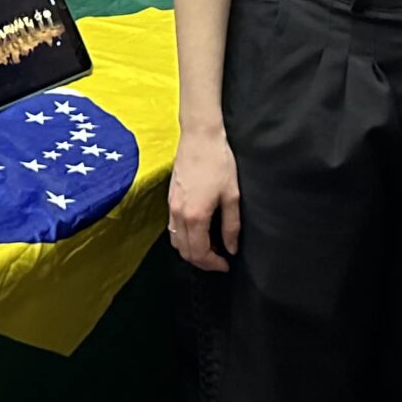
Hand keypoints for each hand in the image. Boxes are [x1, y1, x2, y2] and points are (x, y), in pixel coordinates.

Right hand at [168, 128, 241, 271]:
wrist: (199, 137)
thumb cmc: (218, 162)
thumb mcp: (232, 195)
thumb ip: (231, 225)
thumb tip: (231, 248)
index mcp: (195, 216)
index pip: (199, 253)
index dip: (213, 264)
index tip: (226, 264)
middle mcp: (178, 214)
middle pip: (184, 251)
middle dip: (202, 261)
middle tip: (219, 260)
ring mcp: (171, 206)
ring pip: (175, 241)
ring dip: (191, 250)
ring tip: (209, 248)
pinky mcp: (169, 198)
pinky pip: (173, 228)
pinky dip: (184, 237)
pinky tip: (199, 231)